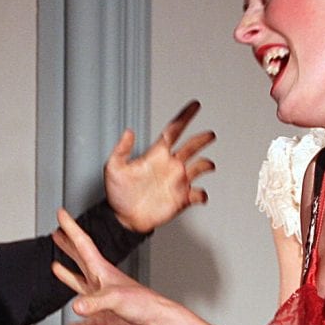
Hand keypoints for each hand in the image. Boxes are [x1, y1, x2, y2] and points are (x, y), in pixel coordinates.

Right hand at [51, 208, 177, 324]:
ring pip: (79, 285)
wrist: (157, 322)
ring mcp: (101, 300)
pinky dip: (79, 322)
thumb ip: (94, 302)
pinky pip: (87, 320)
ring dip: (67, 276)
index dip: (71, 227)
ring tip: (56, 267)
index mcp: (102, 271)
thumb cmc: (144, 304)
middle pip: (79, 260)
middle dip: (68, 247)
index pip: (82, 244)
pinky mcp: (105, 317)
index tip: (61, 214)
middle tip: (57, 235)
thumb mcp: (116, 298)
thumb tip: (77, 305)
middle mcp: (101, 282)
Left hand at [103, 101, 215, 232]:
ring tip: (208, 164)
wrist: (124, 219)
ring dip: (205, 164)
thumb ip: (121, 149)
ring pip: (199, 167)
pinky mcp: (181, 199)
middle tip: (210, 134)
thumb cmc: (118, 194)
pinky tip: (199, 194)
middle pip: (191, 146)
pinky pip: (198, 194)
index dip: (185, 117)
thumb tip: (128, 132)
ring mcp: (177, 182)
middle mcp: (170, 166)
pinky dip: (202, 194)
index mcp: (157, 155)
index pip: (174, 130)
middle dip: (202, 139)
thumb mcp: (114, 168)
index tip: (195, 106)